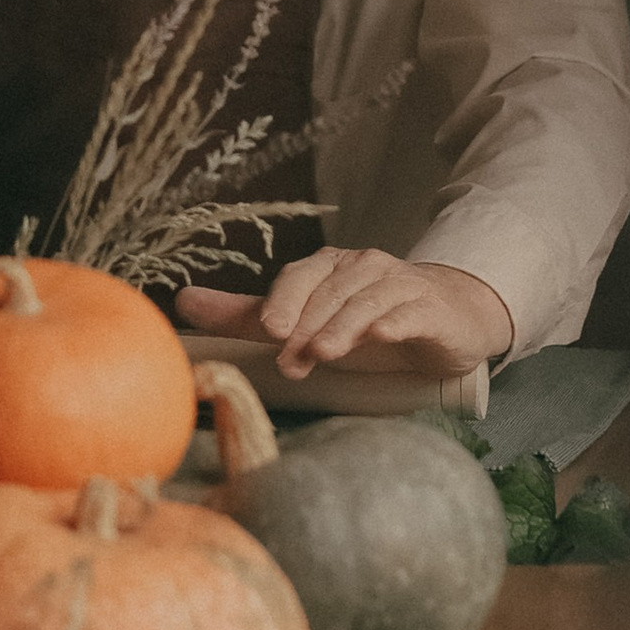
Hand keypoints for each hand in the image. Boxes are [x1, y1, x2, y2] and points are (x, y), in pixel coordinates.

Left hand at [178, 254, 513, 384]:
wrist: (447, 316)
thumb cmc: (367, 318)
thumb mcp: (305, 317)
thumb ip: (247, 315)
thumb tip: (183, 302)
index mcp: (329, 267)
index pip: (299, 278)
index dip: (283, 303)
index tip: (269, 331)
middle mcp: (362, 268)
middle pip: (328, 295)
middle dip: (306, 328)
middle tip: (288, 363)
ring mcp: (399, 286)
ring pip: (365, 302)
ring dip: (342, 328)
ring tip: (322, 354)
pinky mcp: (430, 309)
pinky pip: (410, 311)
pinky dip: (394, 321)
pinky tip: (382, 335)